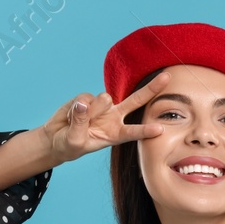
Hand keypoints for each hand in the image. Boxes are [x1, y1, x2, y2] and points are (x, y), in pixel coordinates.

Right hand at [40, 70, 170, 163]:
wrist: (57, 138)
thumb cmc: (70, 145)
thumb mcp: (75, 140)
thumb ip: (81, 122)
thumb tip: (85, 102)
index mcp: (117, 134)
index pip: (134, 132)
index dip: (146, 130)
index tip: (160, 129)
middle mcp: (115, 118)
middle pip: (137, 100)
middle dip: (151, 89)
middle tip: (167, 78)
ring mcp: (103, 106)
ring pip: (103, 100)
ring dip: (91, 110)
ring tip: (77, 123)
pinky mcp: (89, 98)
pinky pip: (85, 98)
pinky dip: (76, 107)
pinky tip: (72, 115)